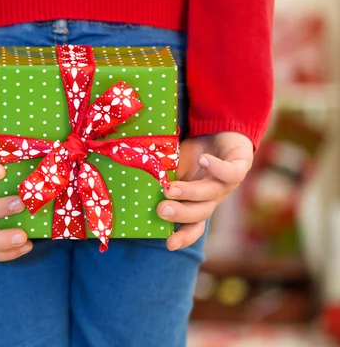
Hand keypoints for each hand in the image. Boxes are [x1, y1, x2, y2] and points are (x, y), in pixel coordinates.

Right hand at [157, 132, 253, 250]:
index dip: (184, 237)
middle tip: (161, 210)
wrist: (220, 131)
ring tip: (170, 188)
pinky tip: (202, 160)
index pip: (193, 226)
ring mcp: (226, 184)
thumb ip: (161, 179)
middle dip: (181, 214)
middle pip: (200, 213)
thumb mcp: (173, 168)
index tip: (169, 244)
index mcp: (198, 203)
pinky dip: (217, 168)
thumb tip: (135, 184)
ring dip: (190, 193)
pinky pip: (231, 172)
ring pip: (210, 194)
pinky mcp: (240, 166)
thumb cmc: (193, 154)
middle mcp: (213, 198)